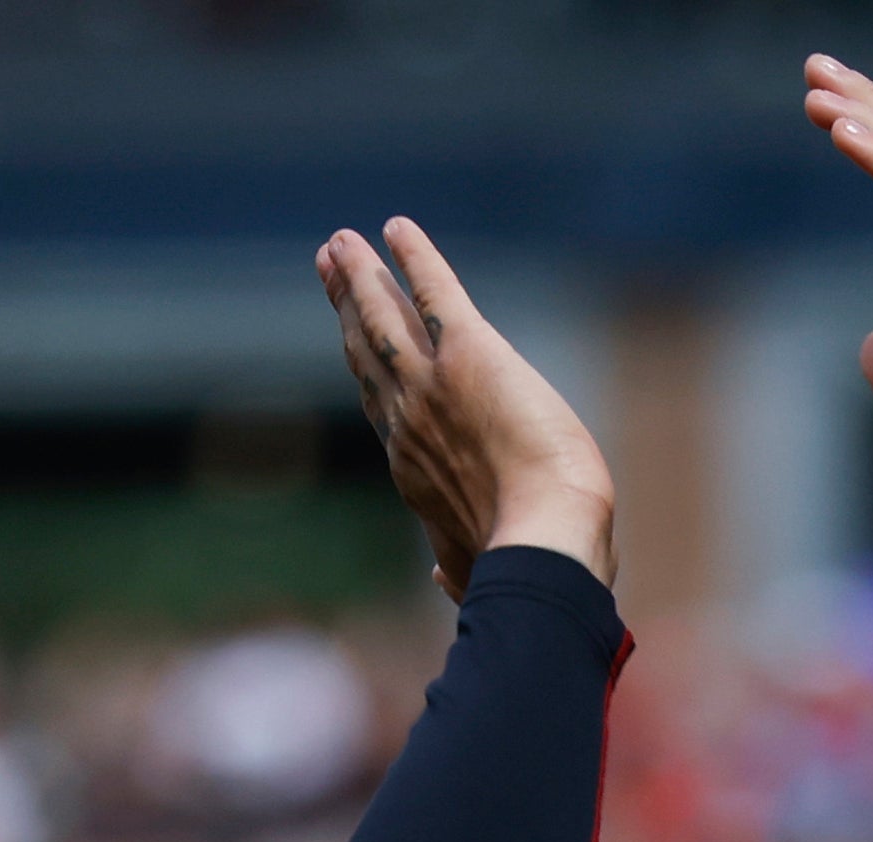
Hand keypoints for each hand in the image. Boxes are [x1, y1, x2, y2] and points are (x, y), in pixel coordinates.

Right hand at [318, 218, 617, 602]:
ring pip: (383, 317)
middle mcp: (409, 420)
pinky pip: (435, 291)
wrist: (542, 543)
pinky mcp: (470, 353)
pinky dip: (415, 257)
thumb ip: (457, 566)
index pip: (381, 404)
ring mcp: (432, 382)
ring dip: (361, 276)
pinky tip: (397, 228)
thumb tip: (443, 580)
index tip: (350, 339)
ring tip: (342, 243)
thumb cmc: (521, 566)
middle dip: (347, 305)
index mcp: (413, 469)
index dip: (363, 367)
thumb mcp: (479, 568)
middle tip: (330, 266)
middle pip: (367, 350)